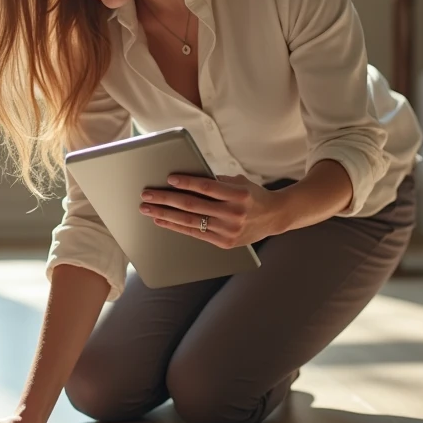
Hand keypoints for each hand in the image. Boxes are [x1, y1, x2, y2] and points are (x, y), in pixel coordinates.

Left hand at [140, 174, 281, 247]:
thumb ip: (217, 182)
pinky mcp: (225, 242)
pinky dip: (177, 227)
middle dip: (166, 200)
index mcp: (238, 194)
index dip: (186, 182)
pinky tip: (163, 221)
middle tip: (147, 195)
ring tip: (148, 209)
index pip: (206, 187)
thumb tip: (188, 179)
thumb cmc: (252, 195)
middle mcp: (233, 213)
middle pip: (192, 205)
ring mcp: (228, 230)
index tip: (168, 179)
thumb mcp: (239, 182)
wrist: (274, 217)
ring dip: (165, 215)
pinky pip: (195, 234)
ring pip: (190, 221)